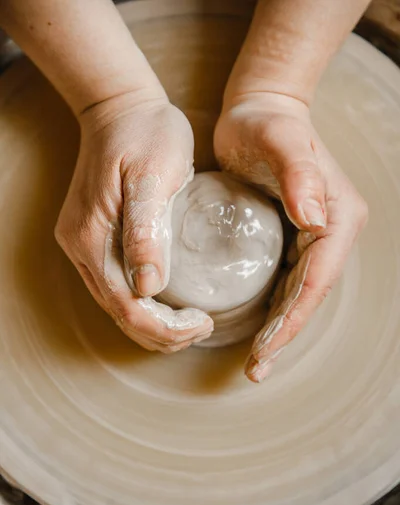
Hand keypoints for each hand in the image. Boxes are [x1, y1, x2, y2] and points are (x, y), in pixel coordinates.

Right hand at [55, 93, 212, 352]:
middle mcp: (81, 248)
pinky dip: (143, 306)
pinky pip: (115, 287)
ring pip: (116, 306)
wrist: (120, 106)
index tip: (204, 322)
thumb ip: (146, 231)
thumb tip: (148, 288)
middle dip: (162, 334)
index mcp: (93, 237)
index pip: (127, 307)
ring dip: (153, 325)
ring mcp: (83, 245)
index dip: (166, 327)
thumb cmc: (145, 134)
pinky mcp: (93, 239)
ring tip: (190, 325)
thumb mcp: (153, 176)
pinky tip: (169, 305)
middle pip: (119, 314)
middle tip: (203, 328)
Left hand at [214, 92, 367, 381]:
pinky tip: (256, 326)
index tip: (265, 349)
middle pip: (308, 296)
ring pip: (298, 294)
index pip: (315, 282)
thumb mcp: (282, 142)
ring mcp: (313, 236)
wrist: (259, 110)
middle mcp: (330, 232)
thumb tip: (315, 218)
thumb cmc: (268, 124)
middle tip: (256, 369)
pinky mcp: (293, 236)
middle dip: (284, 335)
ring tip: (256, 361)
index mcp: (336, 218)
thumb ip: (299, 175)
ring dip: (279, 329)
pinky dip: (272, 308)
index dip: (292, 320)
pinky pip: (285, 280)